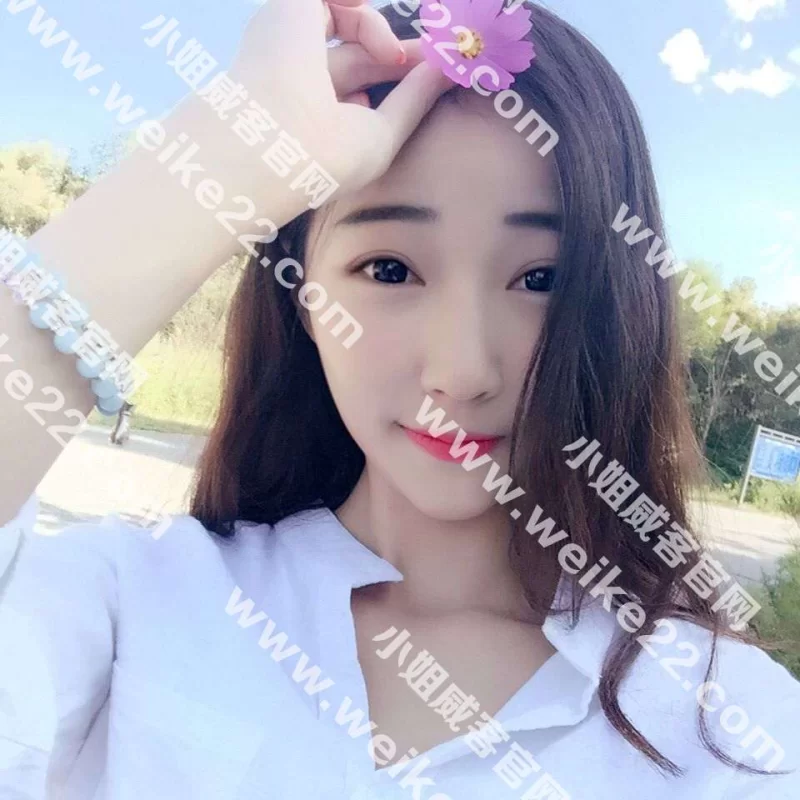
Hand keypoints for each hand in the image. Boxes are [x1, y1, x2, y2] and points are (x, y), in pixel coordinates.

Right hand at [228, 0, 451, 195]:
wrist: (281, 141)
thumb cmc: (329, 156)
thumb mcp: (383, 133)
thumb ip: (414, 99)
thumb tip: (447, 69)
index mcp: (316, 112)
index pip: (361, 81)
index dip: (396, 71)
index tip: (431, 70)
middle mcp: (300, 79)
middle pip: (360, 54)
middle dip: (397, 53)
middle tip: (432, 54)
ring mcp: (292, 42)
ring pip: (347, 21)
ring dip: (377, 30)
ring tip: (392, 56)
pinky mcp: (290, 11)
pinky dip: (359, 5)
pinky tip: (373, 28)